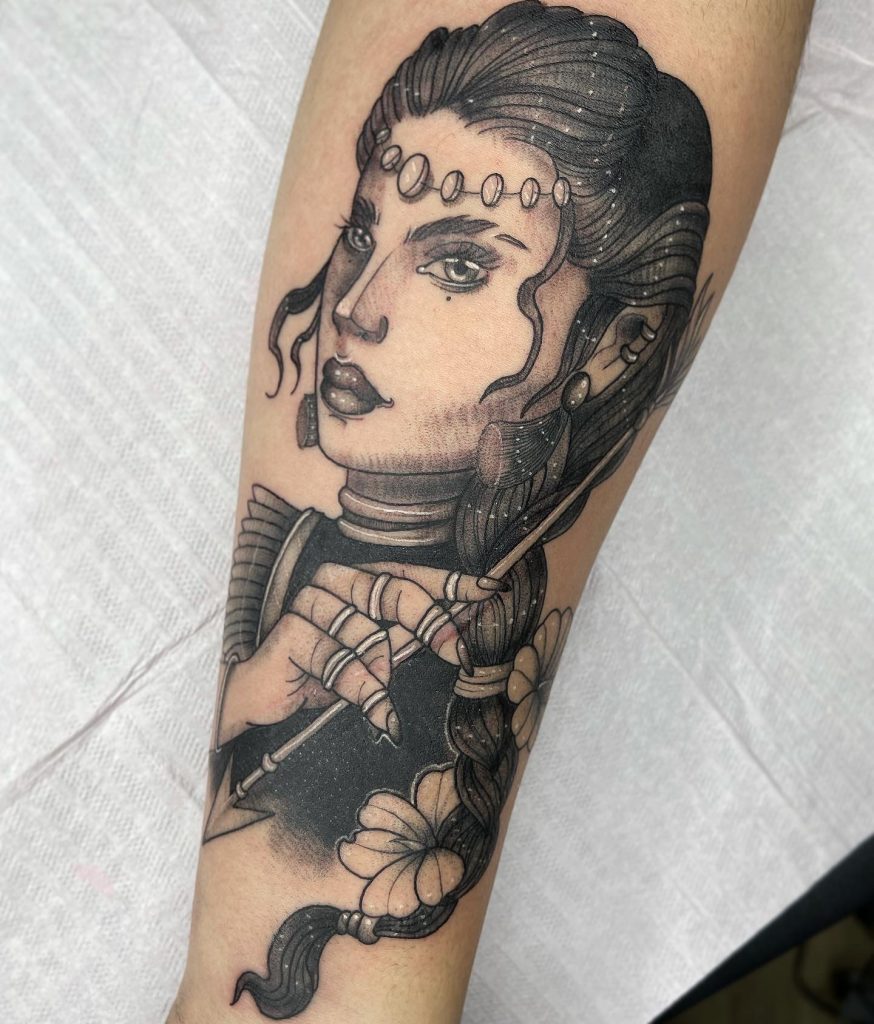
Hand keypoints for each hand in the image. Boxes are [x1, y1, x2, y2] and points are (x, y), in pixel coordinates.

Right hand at [216, 562, 504, 745]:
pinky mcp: (289, 632)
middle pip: (392, 591)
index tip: (490, 591)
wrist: (266, 701)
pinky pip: (337, 661)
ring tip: (384, 697)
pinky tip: (379, 715)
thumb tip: (466, 627)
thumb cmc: (327, 674)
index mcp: (360, 579)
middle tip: (461, 655)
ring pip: (365, 633)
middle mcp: (335, 580)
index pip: (411, 574)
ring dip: (382, 673)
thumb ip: (414, 638)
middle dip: (432, 623)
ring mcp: (309, 602)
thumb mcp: (379, 656)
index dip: (450, 584)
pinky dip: (362, 692)